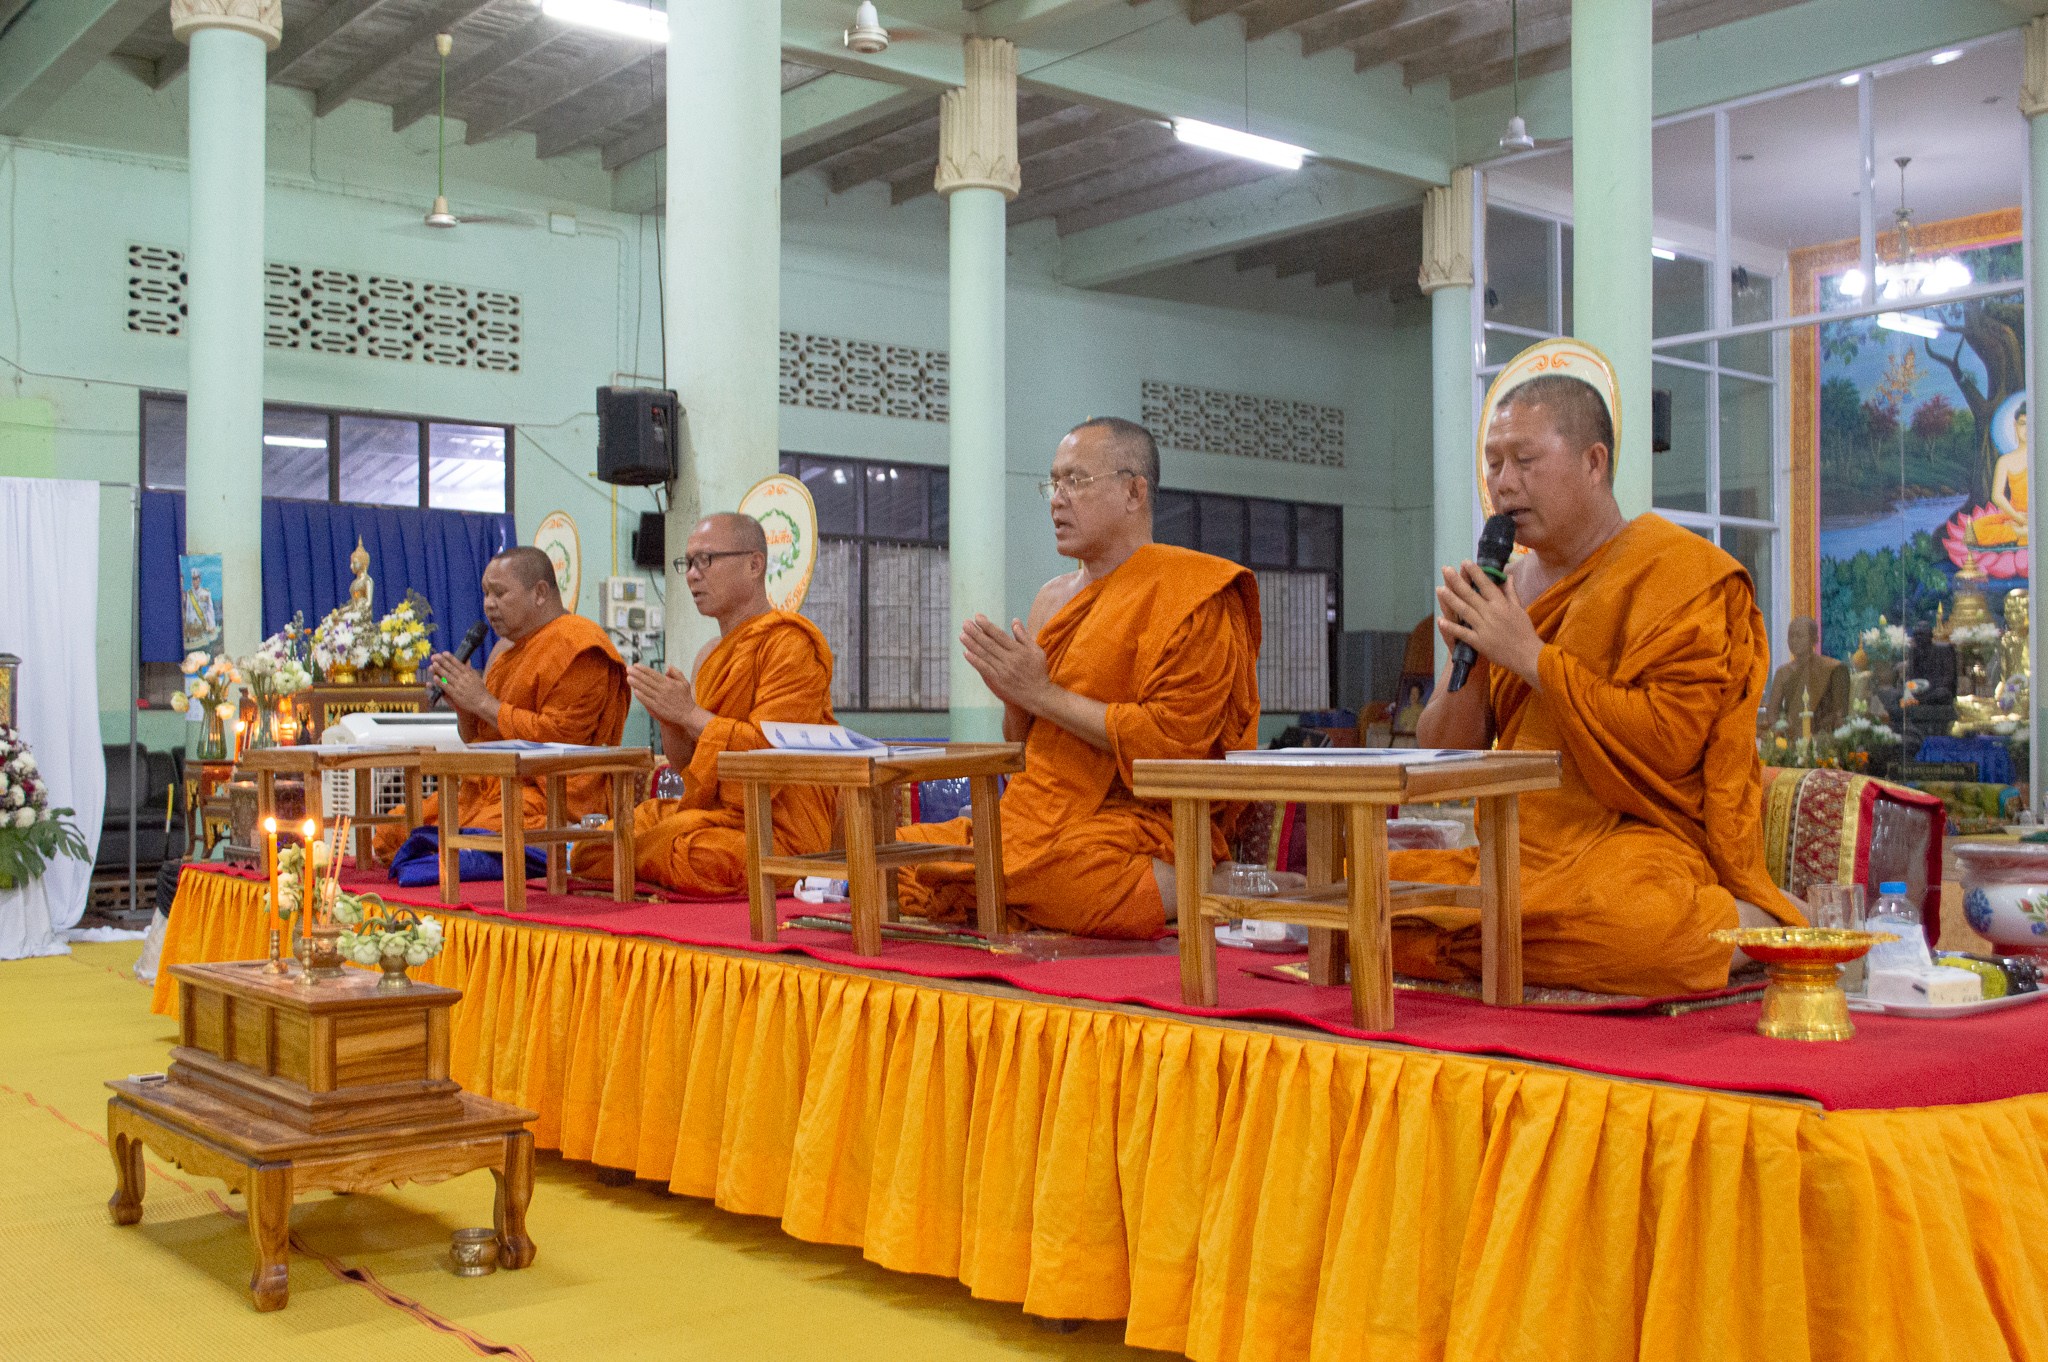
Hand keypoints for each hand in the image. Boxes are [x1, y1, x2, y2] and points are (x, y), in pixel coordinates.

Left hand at [429, 650, 493, 718]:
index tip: (444, 653)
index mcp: (468, 674)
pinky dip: (440, 682)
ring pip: (447, 676)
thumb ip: (470, 669)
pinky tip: (435, 678)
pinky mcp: (455, 694)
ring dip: (440, 670)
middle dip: (442, 661)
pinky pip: (446, 687)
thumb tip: (467, 660)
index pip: (458, 664)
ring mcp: (459, 686)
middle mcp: (463, 678)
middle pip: (451, 668)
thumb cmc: (480, 690)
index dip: (450, 658)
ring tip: (433, 664)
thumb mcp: (476, 677)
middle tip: (435, 656)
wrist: (482, 702)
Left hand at [628, 664, 706, 732]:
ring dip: (636, 683)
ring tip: (628, 678)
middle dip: (637, 674)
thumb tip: (668, 667)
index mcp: (669, 683)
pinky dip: (641, 696)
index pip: (653, 674)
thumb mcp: (684, 683)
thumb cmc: (685, 698)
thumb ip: (676, 673)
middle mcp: (664, 690)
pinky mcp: (658, 708)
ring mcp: (660, 699)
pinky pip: (648, 701)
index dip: (643, 669)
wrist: (688, 714)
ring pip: (646, 689)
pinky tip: (635, 691)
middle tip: (628, 669)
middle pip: (647, 680)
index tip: (635, 665)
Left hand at [960, 614, 1051, 711]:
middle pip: (989, 643)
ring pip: (985, 655)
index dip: (987, 626)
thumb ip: (1024, 636)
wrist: (1038, 695)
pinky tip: (966, 653)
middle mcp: (1010, 659)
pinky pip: (984, 669)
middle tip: (965, 623)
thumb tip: (1015, 620)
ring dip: (972, 644)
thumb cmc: (1037, 671)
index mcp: (1019, 650)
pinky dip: (975, 661)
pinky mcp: (998, 682)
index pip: (999, 635)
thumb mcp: (1036, 651)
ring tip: (962, 635)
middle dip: (976, 632)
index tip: (977, 617)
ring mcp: (1003, 671)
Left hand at [1436, 562, 1543, 686]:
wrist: (1528, 655)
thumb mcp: (1520, 609)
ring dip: (1451, 599)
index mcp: (1502, 604)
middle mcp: (1491, 613)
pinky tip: (1440, 619)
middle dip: (1457, 581)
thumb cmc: (1524, 631)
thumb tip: (1508, 576)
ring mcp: (1484, 627)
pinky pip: (1463, 633)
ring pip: (1464, 610)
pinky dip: (1451, 627)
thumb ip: (1511, 592)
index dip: (1475, 572)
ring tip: (1439, 589)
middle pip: (1471, 595)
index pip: (1486, 584)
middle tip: (1446, 569)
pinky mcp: (1480, 642)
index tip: (1465, 562)